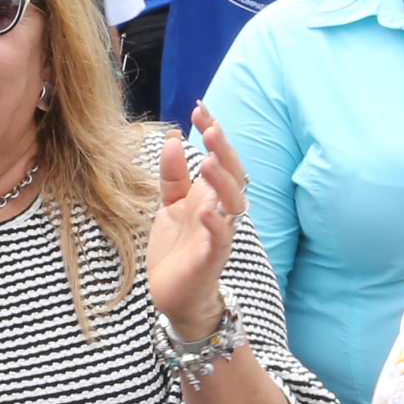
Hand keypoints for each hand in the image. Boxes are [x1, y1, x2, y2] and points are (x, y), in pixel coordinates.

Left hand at [146, 106, 248, 335]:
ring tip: (207, 161)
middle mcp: (221, 211)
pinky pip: (221, 240)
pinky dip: (216, 225)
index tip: (199, 108)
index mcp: (211, 195)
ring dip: (222, 182)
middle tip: (209, 128)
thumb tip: (173, 137)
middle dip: (223, 151)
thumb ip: (173, 174)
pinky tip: (206, 211)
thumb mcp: (170, 204)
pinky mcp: (212, 259)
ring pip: (233, 204)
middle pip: (232, 175)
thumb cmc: (177, 248)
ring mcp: (219, 234)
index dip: (213, 133)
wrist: (175, 295)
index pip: (219, 158)